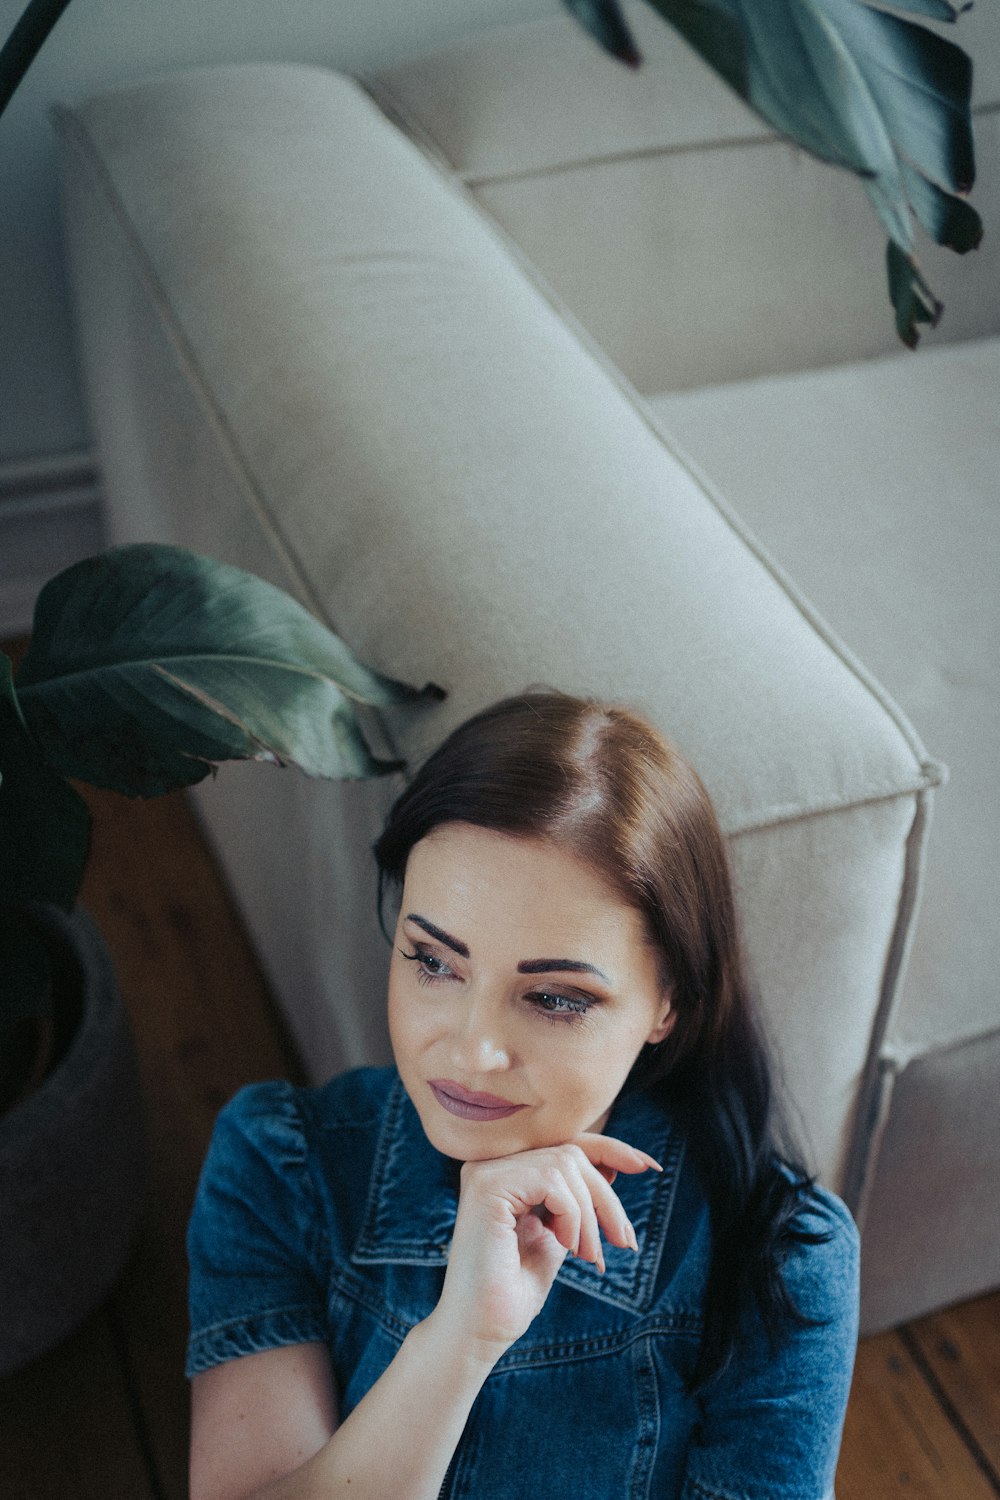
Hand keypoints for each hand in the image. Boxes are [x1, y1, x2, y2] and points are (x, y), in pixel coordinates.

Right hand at [428, 1135, 660, 1363]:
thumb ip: (576, 1201)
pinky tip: (567, 1247)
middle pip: (571, 1153)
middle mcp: (491, 1164)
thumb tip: (611, 1166)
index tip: (648, 1165)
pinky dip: (572, 1214)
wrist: (479, 1332)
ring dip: (590, 1214)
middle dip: (606, 1198)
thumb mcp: (558, 1236)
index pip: (564, 1144)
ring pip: (566, 1163)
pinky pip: (552, 1179)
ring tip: (590, 1256)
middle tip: (625, 1242)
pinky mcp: (487, 1187)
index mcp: (505, 1171)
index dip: (609, 1149)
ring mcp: (485, 1172)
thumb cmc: (513, 1292)